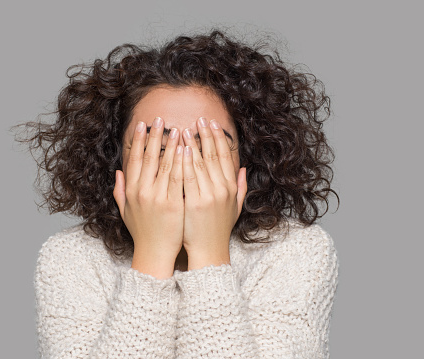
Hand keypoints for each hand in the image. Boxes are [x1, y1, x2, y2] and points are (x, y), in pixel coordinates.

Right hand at [113, 117, 184, 266]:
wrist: (154, 253)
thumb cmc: (142, 232)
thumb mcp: (125, 211)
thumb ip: (120, 191)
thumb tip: (118, 172)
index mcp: (131, 191)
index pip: (134, 160)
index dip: (138, 141)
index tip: (142, 125)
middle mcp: (141, 191)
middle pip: (148, 158)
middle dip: (154, 136)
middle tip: (159, 118)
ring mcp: (157, 197)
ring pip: (164, 165)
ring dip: (170, 144)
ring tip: (177, 128)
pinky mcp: (172, 204)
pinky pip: (178, 178)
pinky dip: (181, 162)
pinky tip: (185, 149)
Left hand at [181, 117, 246, 268]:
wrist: (208, 251)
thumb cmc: (218, 229)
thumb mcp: (235, 208)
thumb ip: (240, 187)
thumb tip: (243, 169)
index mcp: (230, 188)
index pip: (224, 157)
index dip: (218, 139)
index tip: (211, 124)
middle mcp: (222, 189)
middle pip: (213, 156)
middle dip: (205, 135)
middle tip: (198, 118)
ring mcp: (208, 196)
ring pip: (200, 163)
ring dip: (193, 144)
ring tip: (186, 128)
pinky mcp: (193, 203)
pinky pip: (187, 178)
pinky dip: (184, 162)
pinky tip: (180, 149)